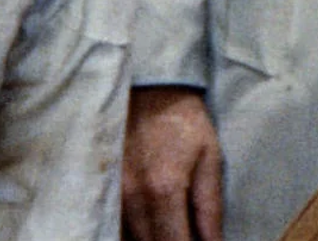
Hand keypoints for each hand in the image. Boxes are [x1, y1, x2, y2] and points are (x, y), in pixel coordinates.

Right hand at [124, 86, 224, 240]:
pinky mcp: (106, 191)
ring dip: (154, 240)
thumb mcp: (210, 159)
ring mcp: (115, 197)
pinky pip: (119, 227)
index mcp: (164, 191)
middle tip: (188, 236)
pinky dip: (137, 233)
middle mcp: (133, 199)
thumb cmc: (185, 123)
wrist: (150, 91)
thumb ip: (210, 208)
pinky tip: (155, 226)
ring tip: (175, 230)